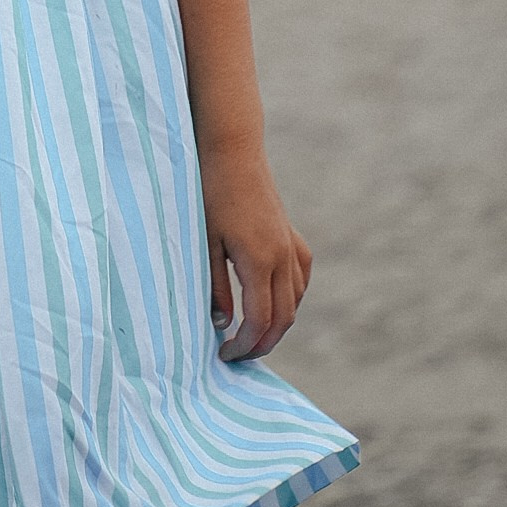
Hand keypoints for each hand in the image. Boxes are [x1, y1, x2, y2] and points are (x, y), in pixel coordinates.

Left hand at [203, 145, 311, 358]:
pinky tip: (273, 299)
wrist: (232, 151)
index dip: (245, 345)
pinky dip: (290, 297)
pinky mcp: (291, 236)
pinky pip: (300, 277)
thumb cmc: (211, 193)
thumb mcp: (205, 242)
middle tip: (238, 354)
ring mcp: (290, 246)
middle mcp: (282, 257)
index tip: (224, 355)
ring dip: (278, 323)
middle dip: (263, 343)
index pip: (260, 322)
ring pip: (295, 301)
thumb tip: (223, 324)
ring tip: (251, 333)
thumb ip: (215, 285)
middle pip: (283, 319)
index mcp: (259, 261)